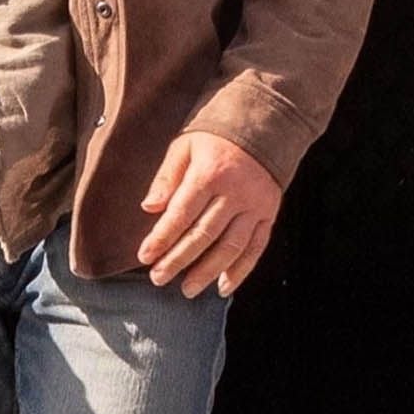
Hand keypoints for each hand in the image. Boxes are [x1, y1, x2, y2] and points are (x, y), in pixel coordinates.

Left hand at [136, 130, 281, 297]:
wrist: (265, 124)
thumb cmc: (217, 135)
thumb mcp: (186, 145)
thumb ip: (167, 177)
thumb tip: (149, 207)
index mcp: (211, 173)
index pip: (182, 213)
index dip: (162, 237)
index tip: (144, 256)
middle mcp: (235, 192)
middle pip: (204, 234)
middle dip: (179, 260)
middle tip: (158, 278)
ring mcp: (255, 205)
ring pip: (231, 247)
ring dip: (207, 272)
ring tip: (187, 289)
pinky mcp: (269, 213)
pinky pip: (255, 248)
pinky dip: (240, 270)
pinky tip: (223, 286)